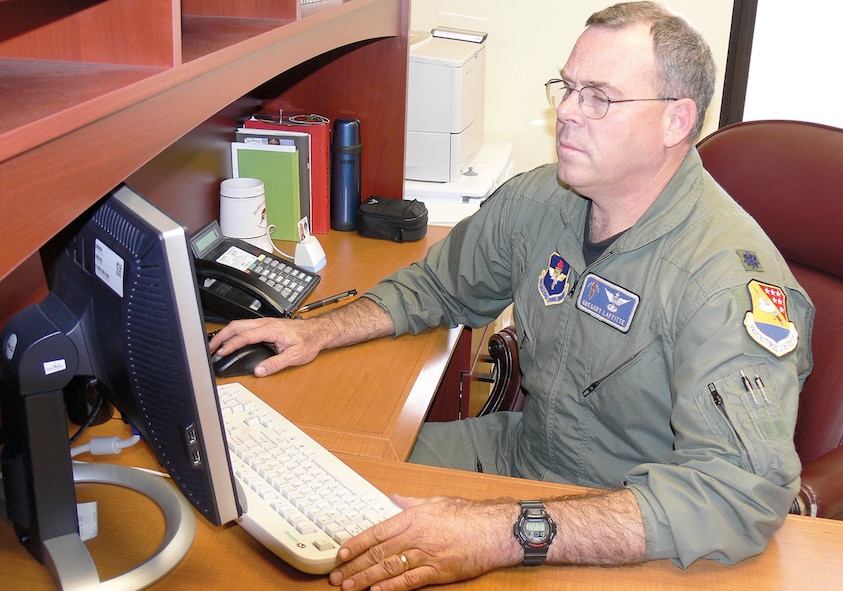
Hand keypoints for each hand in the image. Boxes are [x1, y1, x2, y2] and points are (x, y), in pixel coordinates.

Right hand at [209, 317, 322, 375]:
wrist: (318, 331)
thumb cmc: (309, 341)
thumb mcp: (295, 356)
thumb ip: (276, 364)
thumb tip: (259, 370)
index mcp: (271, 329)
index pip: (245, 336)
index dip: (231, 344)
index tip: (220, 353)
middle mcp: (266, 323)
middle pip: (237, 325)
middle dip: (221, 336)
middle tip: (209, 348)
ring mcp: (265, 323)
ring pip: (240, 324)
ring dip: (226, 333)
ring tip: (216, 345)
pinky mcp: (266, 325)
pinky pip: (245, 326)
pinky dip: (234, 332)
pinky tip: (231, 340)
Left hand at [329, 495, 520, 590]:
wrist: (494, 530)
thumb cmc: (467, 515)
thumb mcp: (435, 501)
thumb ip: (410, 502)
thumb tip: (393, 498)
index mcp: (413, 518)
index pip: (377, 532)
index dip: (357, 543)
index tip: (342, 553)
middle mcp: (416, 536)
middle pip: (379, 553)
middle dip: (355, 566)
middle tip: (338, 576)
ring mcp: (426, 556)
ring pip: (389, 569)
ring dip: (366, 579)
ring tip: (349, 587)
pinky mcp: (438, 572)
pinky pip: (410, 581)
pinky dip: (392, 587)